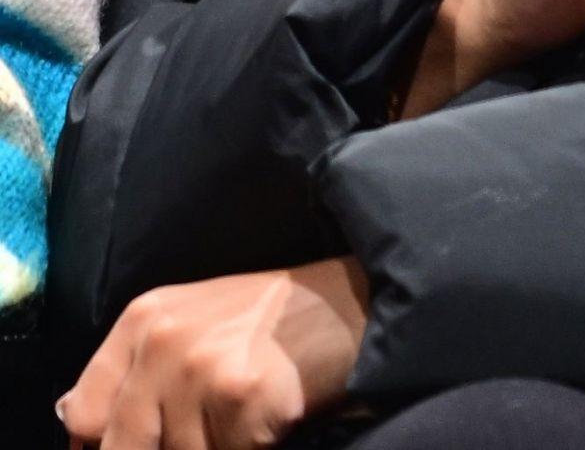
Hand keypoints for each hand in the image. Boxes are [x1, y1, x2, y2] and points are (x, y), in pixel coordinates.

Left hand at [57, 255, 367, 448]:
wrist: (347, 305)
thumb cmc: (268, 322)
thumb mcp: (190, 323)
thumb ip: (136, 371)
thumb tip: (81, 430)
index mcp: (143, 318)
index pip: (82, 413)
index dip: (103, 444)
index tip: (135, 446)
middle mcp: (162, 341)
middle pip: (121, 448)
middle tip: (203, 435)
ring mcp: (199, 370)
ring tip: (237, 423)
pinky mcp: (239, 398)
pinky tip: (263, 425)